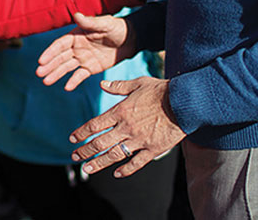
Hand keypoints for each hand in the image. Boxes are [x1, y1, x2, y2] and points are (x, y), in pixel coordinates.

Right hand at [36, 13, 133, 89]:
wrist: (131, 39)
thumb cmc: (117, 28)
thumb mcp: (104, 24)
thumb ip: (90, 22)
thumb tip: (76, 15)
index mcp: (76, 35)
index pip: (60, 45)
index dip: (50, 52)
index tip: (41, 60)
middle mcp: (76, 47)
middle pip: (60, 57)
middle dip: (49, 65)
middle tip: (39, 73)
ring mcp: (83, 58)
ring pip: (66, 67)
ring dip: (56, 74)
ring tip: (46, 81)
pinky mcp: (91, 68)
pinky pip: (80, 75)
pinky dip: (73, 81)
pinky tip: (66, 87)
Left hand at [69, 77, 185, 177]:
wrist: (184, 102)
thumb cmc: (161, 90)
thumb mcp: (138, 83)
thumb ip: (118, 86)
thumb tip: (102, 84)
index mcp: (120, 112)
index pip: (95, 125)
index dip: (81, 133)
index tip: (72, 139)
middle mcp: (126, 128)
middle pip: (100, 142)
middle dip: (85, 150)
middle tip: (75, 157)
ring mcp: (139, 140)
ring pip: (114, 155)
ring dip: (99, 163)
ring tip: (87, 169)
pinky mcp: (153, 149)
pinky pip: (137, 163)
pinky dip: (126, 170)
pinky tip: (116, 174)